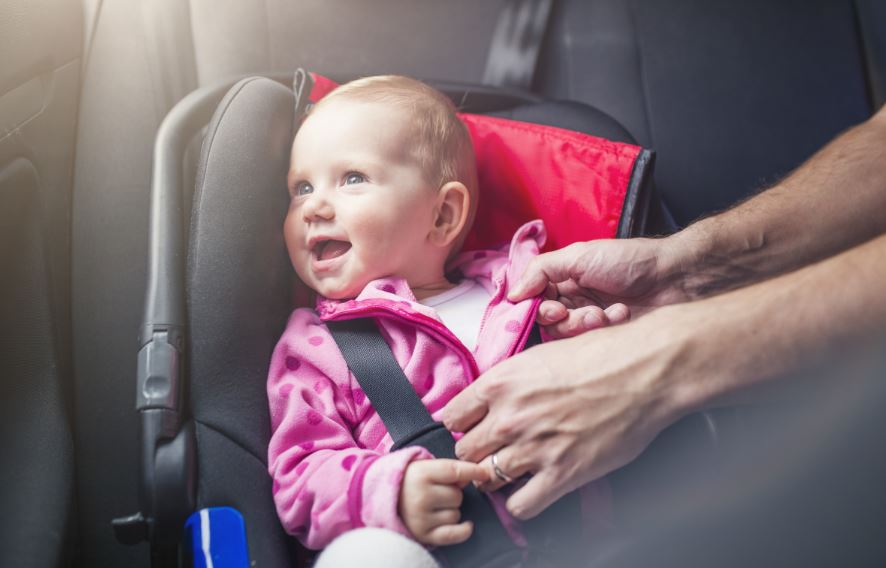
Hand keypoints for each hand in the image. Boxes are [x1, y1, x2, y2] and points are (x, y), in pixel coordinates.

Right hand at [398, 458, 489, 545]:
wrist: (384, 499)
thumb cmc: (410, 481)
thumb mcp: (424, 467)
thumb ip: (448, 469)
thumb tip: (474, 476)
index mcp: (421, 474)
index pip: (454, 471)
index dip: (473, 471)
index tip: (486, 473)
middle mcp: (420, 496)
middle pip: (457, 495)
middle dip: (453, 494)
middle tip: (438, 492)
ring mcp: (421, 517)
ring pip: (456, 514)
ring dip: (451, 510)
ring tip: (435, 506)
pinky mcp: (423, 534)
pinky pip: (453, 534)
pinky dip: (463, 530)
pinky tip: (467, 525)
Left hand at [443, 309, 690, 518]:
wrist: (646, 370)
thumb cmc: (601, 355)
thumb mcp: (540, 355)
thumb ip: (510, 381)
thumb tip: (491, 400)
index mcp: (500, 382)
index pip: (451, 416)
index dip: (463, 424)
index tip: (474, 427)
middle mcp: (509, 416)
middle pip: (464, 451)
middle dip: (478, 451)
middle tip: (497, 449)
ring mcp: (534, 447)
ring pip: (487, 479)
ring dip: (498, 476)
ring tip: (516, 469)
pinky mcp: (562, 474)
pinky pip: (521, 506)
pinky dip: (523, 502)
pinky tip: (534, 489)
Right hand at [510, 238, 688, 337]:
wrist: (674, 277)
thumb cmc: (629, 260)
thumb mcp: (579, 256)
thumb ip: (541, 271)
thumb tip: (512, 294)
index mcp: (561, 280)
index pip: (532, 302)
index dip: (537, 310)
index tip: (553, 309)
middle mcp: (571, 301)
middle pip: (546, 324)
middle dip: (564, 320)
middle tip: (583, 312)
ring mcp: (588, 321)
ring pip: (567, 337)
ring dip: (584, 325)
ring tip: (607, 313)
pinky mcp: (606, 339)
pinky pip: (589, 345)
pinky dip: (605, 330)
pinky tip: (622, 315)